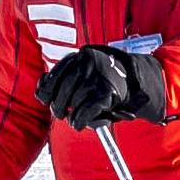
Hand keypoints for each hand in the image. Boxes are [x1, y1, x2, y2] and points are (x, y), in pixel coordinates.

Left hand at [43, 44, 165, 131]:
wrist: (136, 78)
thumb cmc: (106, 78)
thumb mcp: (86, 70)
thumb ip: (66, 76)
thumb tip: (43, 92)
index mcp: (80, 55)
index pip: (54, 75)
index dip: (46, 90)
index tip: (44, 99)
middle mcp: (87, 63)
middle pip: (63, 89)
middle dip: (59, 105)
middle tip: (61, 113)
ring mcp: (98, 77)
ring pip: (75, 101)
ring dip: (72, 114)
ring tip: (72, 119)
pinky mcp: (107, 92)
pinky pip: (86, 110)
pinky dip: (81, 120)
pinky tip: (78, 124)